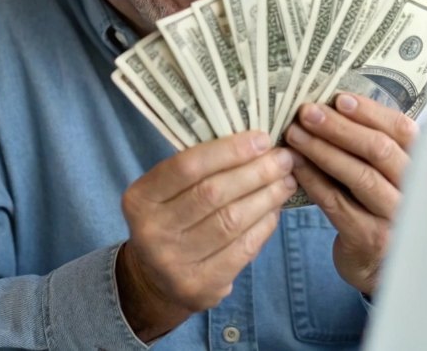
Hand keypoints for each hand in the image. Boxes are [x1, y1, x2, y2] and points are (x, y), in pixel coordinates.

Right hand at [116, 130, 297, 341]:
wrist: (156, 280)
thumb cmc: (171, 220)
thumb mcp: (167, 192)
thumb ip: (200, 169)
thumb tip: (257, 143)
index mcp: (140, 198)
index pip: (187, 166)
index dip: (228, 150)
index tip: (262, 139)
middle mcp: (152, 230)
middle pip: (213, 193)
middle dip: (255, 172)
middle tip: (283, 159)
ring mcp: (174, 262)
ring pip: (232, 221)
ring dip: (266, 197)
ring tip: (286, 181)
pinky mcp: (199, 286)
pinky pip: (242, 249)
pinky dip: (264, 225)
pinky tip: (275, 209)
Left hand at [285, 93, 416, 294]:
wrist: (379, 263)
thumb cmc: (376, 206)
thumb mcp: (386, 175)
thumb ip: (372, 145)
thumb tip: (333, 104)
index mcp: (422, 166)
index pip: (403, 130)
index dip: (371, 112)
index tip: (339, 98)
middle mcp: (414, 190)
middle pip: (380, 150)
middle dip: (340, 128)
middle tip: (308, 112)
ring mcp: (394, 217)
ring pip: (359, 176)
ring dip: (322, 150)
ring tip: (295, 134)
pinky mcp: (369, 238)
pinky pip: (337, 203)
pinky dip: (313, 180)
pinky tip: (295, 165)